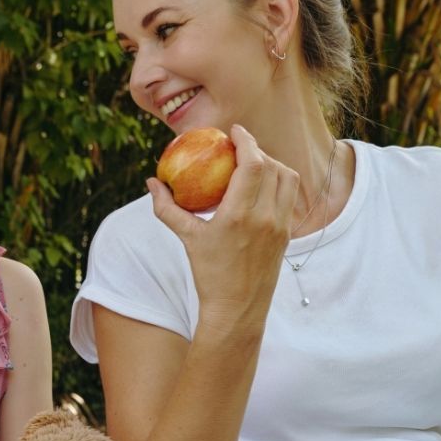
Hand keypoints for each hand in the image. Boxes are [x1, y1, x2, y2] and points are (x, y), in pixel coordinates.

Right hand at [148, 124, 299, 327]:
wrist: (237, 308)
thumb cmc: (209, 273)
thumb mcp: (186, 239)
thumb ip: (167, 208)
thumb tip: (151, 183)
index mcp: (240, 215)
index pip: (254, 164)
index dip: (246, 141)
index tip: (233, 132)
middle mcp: (266, 217)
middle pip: (273, 166)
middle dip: (258, 150)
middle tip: (240, 148)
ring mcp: (281, 225)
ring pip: (287, 179)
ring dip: (273, 165)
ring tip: (252, 166)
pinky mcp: (288, 234)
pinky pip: (289, 197)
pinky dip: (278, 183)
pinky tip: (260, 188)